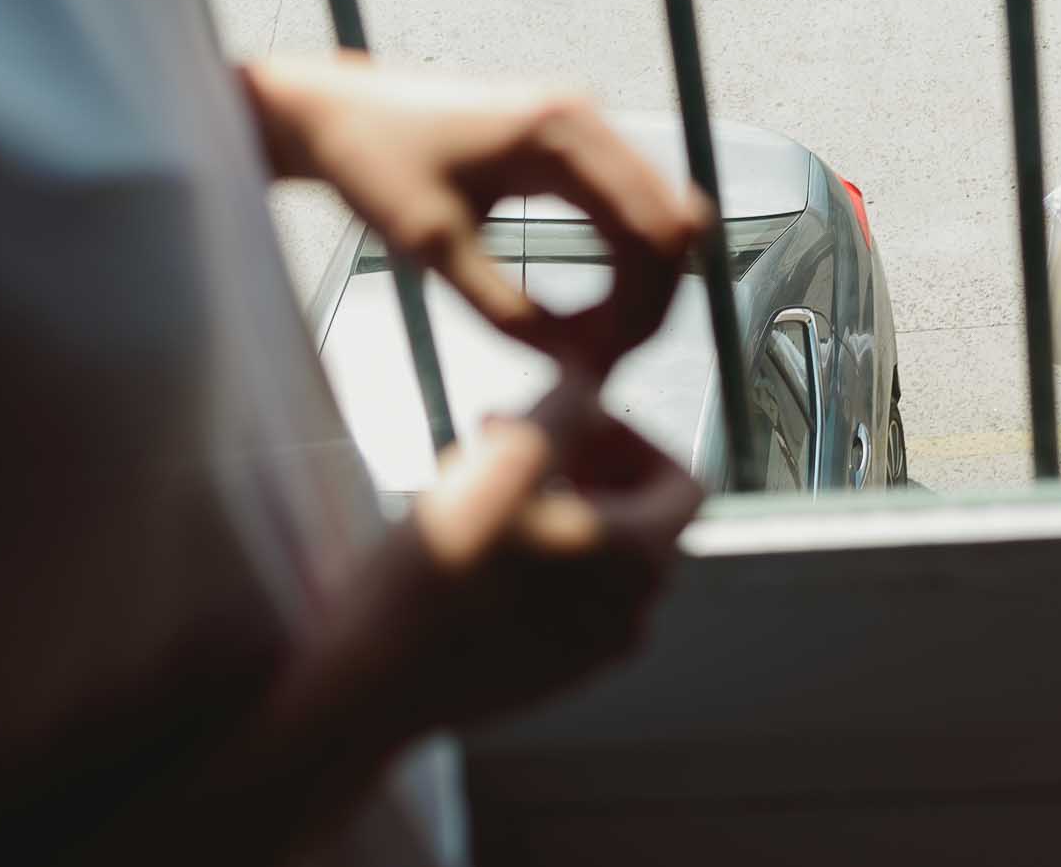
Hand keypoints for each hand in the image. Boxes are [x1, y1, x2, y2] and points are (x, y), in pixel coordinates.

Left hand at [240, 54, 709, 367]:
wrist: (332, 112)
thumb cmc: (370, 164)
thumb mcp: (433, 246)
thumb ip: (505, 310)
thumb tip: (577, 366)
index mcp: (560, 130)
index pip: (651, 230)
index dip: (643, 309)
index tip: (607, 367)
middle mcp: (585, 116)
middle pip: (669, 223)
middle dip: (648, 302)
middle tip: (604, 368)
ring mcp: (581, 126)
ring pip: (655, 218)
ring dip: (639, 286)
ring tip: (594, 348)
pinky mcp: (568, 143)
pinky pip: (624, 208)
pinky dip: (620, 263)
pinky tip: (590, 313)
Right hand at [316, 374, 703, 737]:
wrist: (378, 672)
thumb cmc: (442, 563)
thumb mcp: (506, 459)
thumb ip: (566, 409)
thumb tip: (591, 387)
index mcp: (636, 557)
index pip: (681, 481)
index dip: (627, 438)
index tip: (559, 424)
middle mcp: (633, 609)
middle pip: (636, 514)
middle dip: (578, 464)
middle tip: (499, 439)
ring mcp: (595, 650)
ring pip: (596, 553)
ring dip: (552, 506)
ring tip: (477, 488)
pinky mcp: (553, 673)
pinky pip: (569, 597)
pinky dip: (538, 559)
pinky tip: (473, 546)